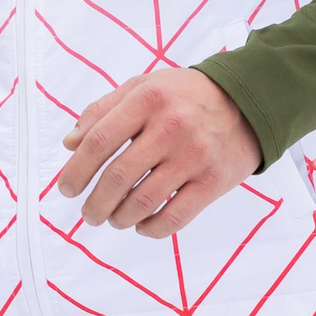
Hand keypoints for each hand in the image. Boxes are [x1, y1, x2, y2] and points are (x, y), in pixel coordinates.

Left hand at [55, 68, 260, 240]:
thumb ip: (103, 111)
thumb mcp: (144, 87)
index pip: (99, 141)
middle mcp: (170, 127)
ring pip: (143, 202)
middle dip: (95, 203)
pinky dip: (151, 228)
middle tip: (89, 214)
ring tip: (113, 219)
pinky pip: (175, 217)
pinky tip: (142, 225)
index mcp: (148, 99)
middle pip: (118, 177)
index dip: (77, 170)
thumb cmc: (185, 96)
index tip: (67, 189)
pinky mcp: (213, 182)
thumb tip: (69, 144)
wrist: (249, 102)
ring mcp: (194, 156)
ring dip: (119, 218)